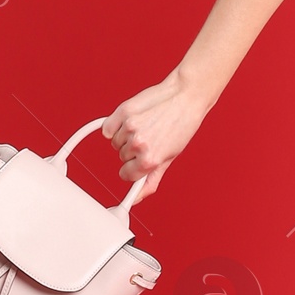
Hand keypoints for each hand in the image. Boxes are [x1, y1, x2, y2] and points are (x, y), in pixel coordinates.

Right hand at [102, 67, 210, 197]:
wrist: (186, 96)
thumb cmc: (182, 126)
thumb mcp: (169, 157)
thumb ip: (151, 180)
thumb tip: (137, 198)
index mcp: (150, 160)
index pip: (127, 175)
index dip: (135, 167)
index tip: (142, 159)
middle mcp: (138, 145)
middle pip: (122, 157)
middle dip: (133, 150)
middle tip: (152, 136)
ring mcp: (129, 127)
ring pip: (115, 142)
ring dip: (126, 136)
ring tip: (146, 125)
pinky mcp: (122, 112)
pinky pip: (108, 128)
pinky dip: (115, 125)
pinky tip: (133, 119)